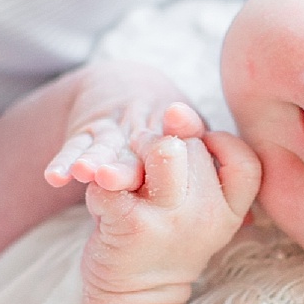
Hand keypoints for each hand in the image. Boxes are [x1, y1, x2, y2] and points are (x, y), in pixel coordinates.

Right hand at [43, 62, 200, 192]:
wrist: (124, 84)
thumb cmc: (166, 128)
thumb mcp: (191, 139)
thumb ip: (215, 169)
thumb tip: (250, 218)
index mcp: (178, 136)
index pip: (181, 145)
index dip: (175, 149)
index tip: (175, 167)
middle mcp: (145, 133)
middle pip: (139, 149)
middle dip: (128, 165)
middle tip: (117, 180)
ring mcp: (112, 134)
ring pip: (104, 148)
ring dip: (95, 159)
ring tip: (85, 171)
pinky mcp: (85, 134)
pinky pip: (73, 148)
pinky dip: (63, 161)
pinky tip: (54, 177)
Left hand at [76, 115, 260, 301]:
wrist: (135, 301)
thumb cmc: (164, 241)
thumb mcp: (196, 207)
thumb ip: (195, 159)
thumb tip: (177, 110)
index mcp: (230, 211)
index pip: (245, 158)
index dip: (219, 143)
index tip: (196, 155)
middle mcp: (207, 216)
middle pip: (192, 146)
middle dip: (163, 143)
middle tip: (146, 171)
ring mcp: (170, 222)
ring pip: (162, 150)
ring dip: (135, 150)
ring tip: (125, 174)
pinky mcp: (130, 226)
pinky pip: (113, 178)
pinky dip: (100, 180)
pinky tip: (102, 197)